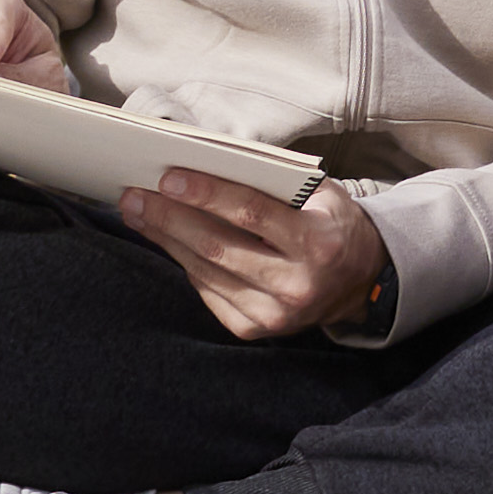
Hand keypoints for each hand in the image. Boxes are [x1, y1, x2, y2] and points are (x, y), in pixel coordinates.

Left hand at [117, 168, 391, 344]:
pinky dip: (185, 262)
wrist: (357, 282)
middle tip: (135, 195)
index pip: (252, 214)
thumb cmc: (331, 224)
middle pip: (219, 247)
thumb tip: (207, 164)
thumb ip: (274, 182)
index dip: (208, 194)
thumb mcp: (321, 195)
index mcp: (318, 243)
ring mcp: (273, 314)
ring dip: (166, 239)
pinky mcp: (254, 330)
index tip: (169, 177)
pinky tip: (167, 240)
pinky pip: (208, 292)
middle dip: (170, 218)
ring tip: (139, 212)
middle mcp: (296, 284)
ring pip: (206, 271)